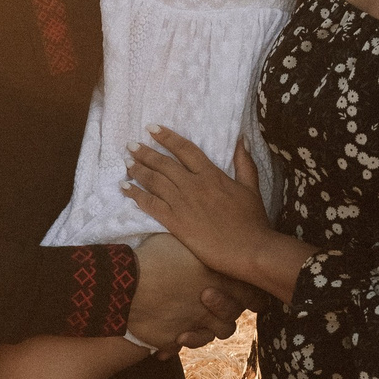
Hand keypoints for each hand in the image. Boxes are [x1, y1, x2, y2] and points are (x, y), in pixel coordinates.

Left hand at [125, 129, 276, 285]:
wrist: (250, 250)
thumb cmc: (253, 221)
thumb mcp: (251, 187)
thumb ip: (244, 162)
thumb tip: (241, 139)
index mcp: (212, 175)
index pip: (185, 150)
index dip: (167, 137)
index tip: (152, 128)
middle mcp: (194, 185)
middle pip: (164, 164)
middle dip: (145, 153)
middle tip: (130, 145)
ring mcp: (183, 203)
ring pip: (154, 181)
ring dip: (138, 170)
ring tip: (126, 163)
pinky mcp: (176, 222)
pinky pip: (151, 205)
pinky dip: (136, 195)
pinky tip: (125, 188)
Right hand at [127, 233, 244, 351]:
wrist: (124, 284)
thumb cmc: (153, 255)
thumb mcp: (181, 240)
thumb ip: (200, 243)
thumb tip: (204, 233)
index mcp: (219, 281)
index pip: (251, 294)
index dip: (254, 296)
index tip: (252, 295)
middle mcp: (211, 307)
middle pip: (232, 317)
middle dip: (228, 311)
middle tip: (216, 301)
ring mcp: (193, 326)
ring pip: (213, 335)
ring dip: (207, 329)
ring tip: (194, 319)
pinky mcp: (171, 339)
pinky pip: (180, 345)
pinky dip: (177, 340)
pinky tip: (170, 332)